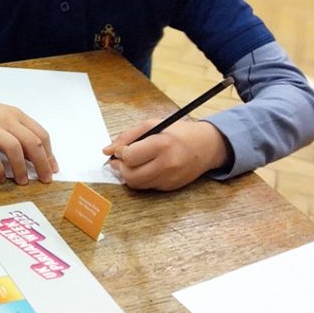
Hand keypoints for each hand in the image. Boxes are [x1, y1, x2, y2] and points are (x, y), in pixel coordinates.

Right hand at [0, 89, 57, 184]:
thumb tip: (35, 156)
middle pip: (31, 143)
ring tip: (22, 181)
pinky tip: (0, 178)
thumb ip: (19, 132)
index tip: (52, 169)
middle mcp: (6, 120)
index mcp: (16, 115)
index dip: (49, 154)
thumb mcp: (3, 117)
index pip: (40, 135)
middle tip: (44, 180)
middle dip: (41, 164)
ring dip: (21, 168)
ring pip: (14, 149)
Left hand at [103, 119, 228, 190]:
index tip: (120, 150)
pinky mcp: (171, 187)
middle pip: (130, 175)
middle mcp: (167, 164)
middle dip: (120, 167)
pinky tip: (145, 168)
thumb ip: (128, 136)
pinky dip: (141, 179)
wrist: (207, 146)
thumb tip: (107, 150)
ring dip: (128, 175)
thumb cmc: (178, 132)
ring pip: (137, 184)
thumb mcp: (153, 125)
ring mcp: (170, 178)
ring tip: (130, 164)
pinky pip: (147, 187)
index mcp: (162, 144)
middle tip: (119, 160)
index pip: (130, 156)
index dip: (120, 154)